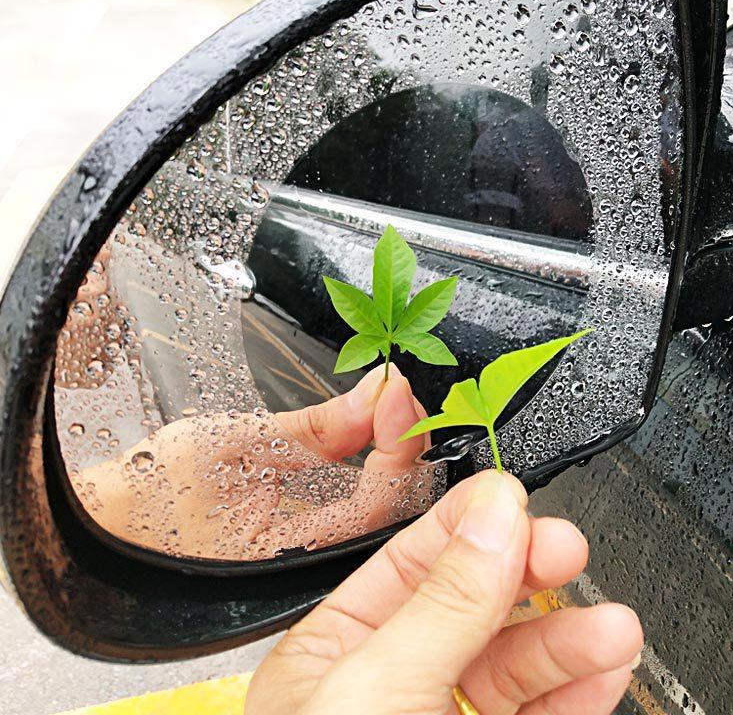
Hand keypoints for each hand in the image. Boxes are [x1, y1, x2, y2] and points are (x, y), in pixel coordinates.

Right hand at [76, 365, 436, 559]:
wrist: (108, 522)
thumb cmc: (149, 496)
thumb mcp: (236, 444)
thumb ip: (318, 427)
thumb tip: (374, 394)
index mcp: (296, 553)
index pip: (381, 501)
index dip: (399, 441)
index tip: (395, 389)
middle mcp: (311, 562)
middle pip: (394, 505)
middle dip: (406, 441)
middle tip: (398, 392)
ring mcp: (308, 549)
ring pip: (381, 504)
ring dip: (392, 447)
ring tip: (390, 401)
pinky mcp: (300, 533)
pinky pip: (355, 499)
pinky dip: (369, 457)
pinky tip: (369, 426)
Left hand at [246, 470, 642, 714]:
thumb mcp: (374, 693)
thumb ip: (441, 605)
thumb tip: (495, 515)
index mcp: (336, 656)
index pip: (408, 564)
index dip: (466, 525)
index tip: (513, 498)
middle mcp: (390, 686)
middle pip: (471, 608)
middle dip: (524, 575)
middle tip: (567, 549)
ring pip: (515, 665)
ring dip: (566, 639)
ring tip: (609, 623)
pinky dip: (576, 692)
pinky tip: (602, 667)